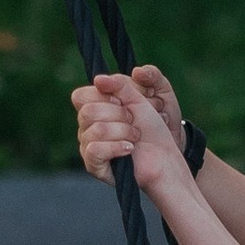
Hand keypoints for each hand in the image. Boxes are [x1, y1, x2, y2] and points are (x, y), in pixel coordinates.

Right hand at [71, 62, 181, 185]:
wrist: (165, 154)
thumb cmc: (154, 125)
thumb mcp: (142, 96)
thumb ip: (121, 83)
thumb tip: (98, 79)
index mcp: (94, 108)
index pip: (80, 96)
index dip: (104, 96)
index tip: (124, 102)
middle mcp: (87, 127)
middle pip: (87, 112)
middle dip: (119, 115)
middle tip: (134, 121)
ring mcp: (88, 146)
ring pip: (96, 130)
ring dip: (124, 131)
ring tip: (136, 137)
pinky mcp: (94, 165)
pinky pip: (95, 150)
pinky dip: (117, 147)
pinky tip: (130, 149)